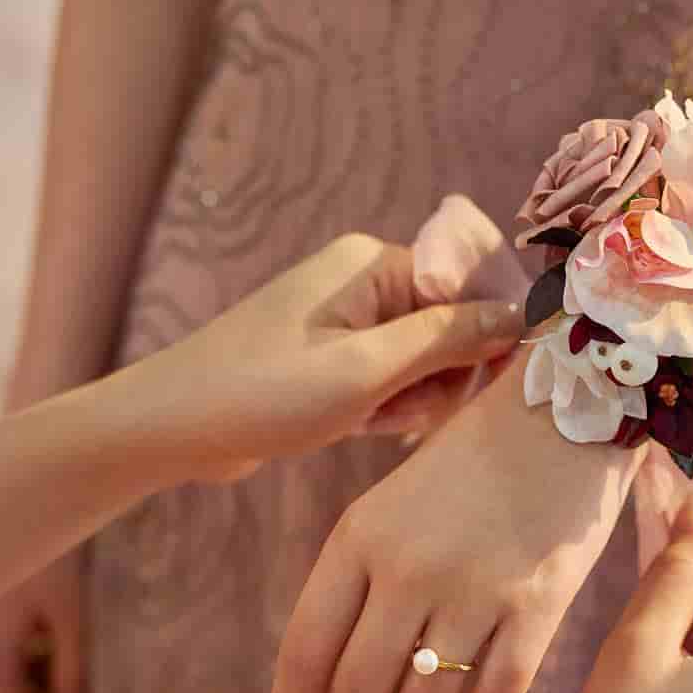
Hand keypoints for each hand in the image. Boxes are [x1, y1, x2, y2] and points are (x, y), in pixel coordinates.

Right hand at [0, 551, 86, 692]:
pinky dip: (43, 638)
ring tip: (85, 636)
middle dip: (57, 691)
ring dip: (52, 664)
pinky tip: (68, 609)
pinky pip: (16, 638)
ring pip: (17, 667)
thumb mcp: (71, 614)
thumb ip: (75, 671)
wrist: (31, 480)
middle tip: (95, 668)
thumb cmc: (51, 546)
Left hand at [126, 234, 524, 483]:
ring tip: (372, 423)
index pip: (470, 286)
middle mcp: (361, 281)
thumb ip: (447, 339)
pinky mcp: (329, 359)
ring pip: (422, 362)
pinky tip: (359, 429)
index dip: (484, 340)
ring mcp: (344, 321)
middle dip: (441, 378)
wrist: (171, 427)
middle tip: (403, 414)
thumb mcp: (365, 370)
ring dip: (411, 400)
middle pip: (451, 326)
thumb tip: (521, 315)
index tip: (475, 389)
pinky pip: (388, 381)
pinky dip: (383, 409)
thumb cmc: (261, 394)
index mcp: (372, 262)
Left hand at [265, 361, 637, 692]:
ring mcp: (475, 591)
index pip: (305, 649)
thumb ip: (359, 583)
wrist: (566, 408)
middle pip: (359, 692)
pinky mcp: (538, 607)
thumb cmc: (468, 462)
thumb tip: (337, 682)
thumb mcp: (388, 507)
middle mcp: (409, 569)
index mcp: (358, 538)